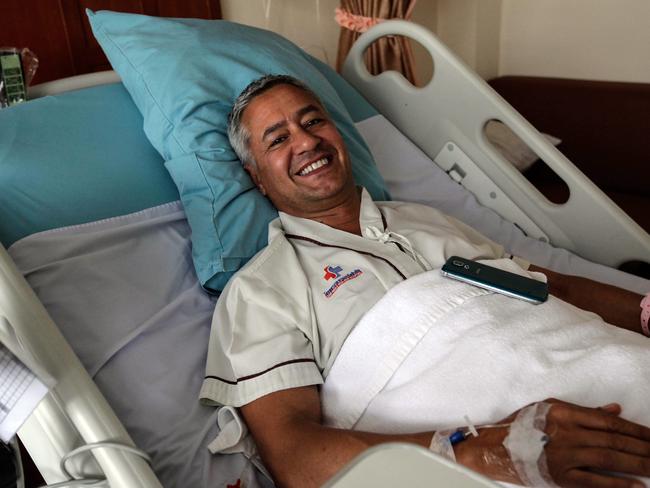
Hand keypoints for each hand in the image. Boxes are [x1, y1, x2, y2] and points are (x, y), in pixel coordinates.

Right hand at [455, 399, 649, 486]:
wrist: (496, 448)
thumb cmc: (522, 425)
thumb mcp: (550, 408)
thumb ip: (583, 411)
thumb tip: (614, 410)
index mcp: (565, 413)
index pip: (608, 421)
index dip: (635, 429)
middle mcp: (567, 432)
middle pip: (614, 440)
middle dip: (643, 447)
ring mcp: (564, 455)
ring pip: (609, 458)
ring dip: (637, 463)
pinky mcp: (561, 476)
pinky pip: (595, 481)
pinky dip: (617, 484)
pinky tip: (636, 485)